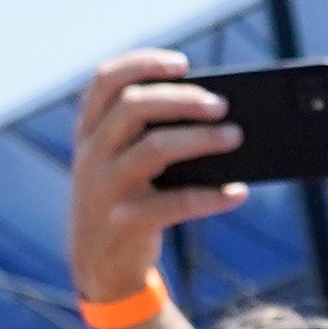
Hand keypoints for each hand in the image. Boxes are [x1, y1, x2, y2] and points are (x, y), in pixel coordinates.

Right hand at [66, 47, 243, 305]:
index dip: (142, 63)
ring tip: (235, 136)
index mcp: (89, 131)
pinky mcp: (127, 224)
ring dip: (200, 139)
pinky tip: (238, 192)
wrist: (100, 265)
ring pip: (154, 149)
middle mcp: (92, 155)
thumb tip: (215, 114)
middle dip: (181, 99)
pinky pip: (176, 203)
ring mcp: (106, 189)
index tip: (183, 64)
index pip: (106, 81)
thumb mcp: (122, 162)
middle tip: (221, 105)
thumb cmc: (126, 198)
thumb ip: (147, 135)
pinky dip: (212, 197)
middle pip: (133, 107)